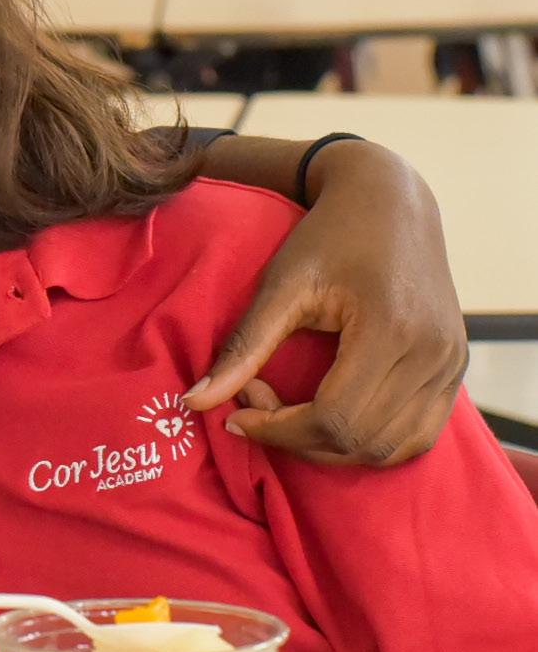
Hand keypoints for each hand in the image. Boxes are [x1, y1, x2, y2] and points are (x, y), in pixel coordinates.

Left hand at [185, 143, 465, 462]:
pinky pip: (415, 435)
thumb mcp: (281, 285)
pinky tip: (327, 415)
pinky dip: (369, 441)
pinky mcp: (456, 370)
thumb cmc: (329, 237)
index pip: (334, 419)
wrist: (390, 202)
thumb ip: (243, 346)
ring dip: (332, 447)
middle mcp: (434, 355)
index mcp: (392, 330)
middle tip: (256, 398)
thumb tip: (195, 400)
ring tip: (289, 408)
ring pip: (391, 449)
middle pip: (361, 441)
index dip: (278, 430)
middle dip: (297, 437)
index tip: (237, 413)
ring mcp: (451, 366)